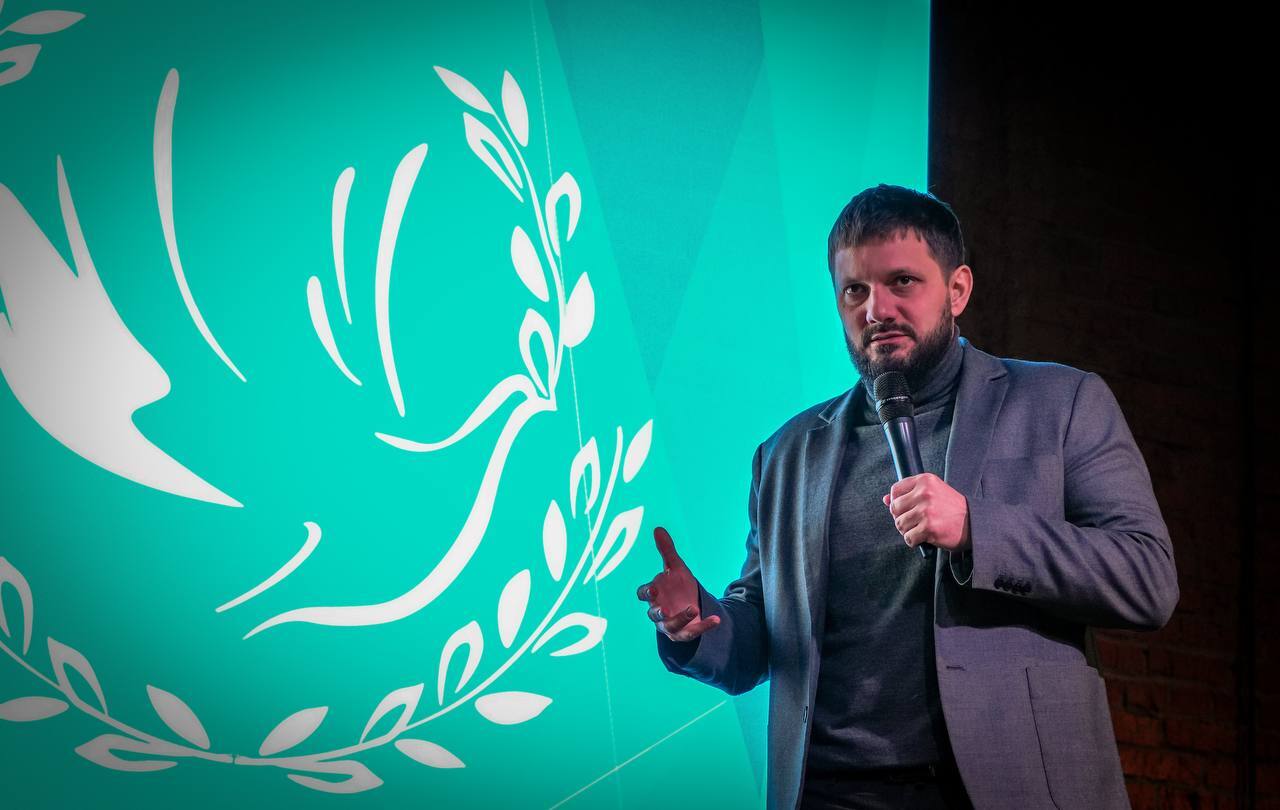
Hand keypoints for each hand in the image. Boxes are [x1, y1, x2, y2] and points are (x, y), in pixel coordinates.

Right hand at [636, 526, 720, 641]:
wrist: (691, 604)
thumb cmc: (677, 586)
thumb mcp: (676, 567)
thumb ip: (667, 550)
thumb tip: (658, 528)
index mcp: (654, 595)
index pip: (644, 594)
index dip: (647, 593)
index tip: (654, 588)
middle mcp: (659, 612)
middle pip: (654, 614)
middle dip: (658, 612)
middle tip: (665, 609)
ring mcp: (671, 625)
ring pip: (671, 626)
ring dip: (681, 619)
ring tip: (693, 608)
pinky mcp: (685, 634)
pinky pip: (692, 633)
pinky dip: (704, 626)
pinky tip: (716, 619)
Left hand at [882, 473, 971, 551]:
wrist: (975, 523)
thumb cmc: (952, 509)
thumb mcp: (932, 494)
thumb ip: (908, 495)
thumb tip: (885, 499)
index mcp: (925, 481)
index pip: (895, 490)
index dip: (896, 502)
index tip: (906, 509)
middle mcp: (924, 493)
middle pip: (895, 508)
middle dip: (901, 518)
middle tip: (914, 522)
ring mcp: (926, 511)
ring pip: (900, 524)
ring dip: (908, 530)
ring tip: (921, 529)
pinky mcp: (929, 528)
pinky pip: (908, 538)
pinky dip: (913, 541)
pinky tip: (924, 538)